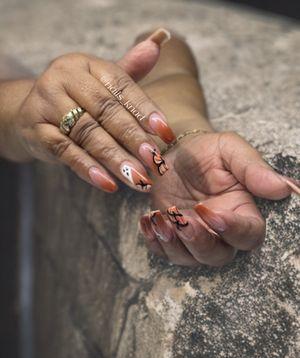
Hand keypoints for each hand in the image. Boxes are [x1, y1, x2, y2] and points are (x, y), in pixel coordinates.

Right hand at [14, 29, 173, 192]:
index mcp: (87, 64)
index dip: (145, 110)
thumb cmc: (77, 97)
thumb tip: (158, 42)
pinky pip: (65, 151)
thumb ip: (129, 70)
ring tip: (138, 178)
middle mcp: (64, 78)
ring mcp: (46, 103)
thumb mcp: (101, 82)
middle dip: (133, 138)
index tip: (166, 134)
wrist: (31, 111)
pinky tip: (108, 184)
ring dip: (115, 158)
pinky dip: (87, 168)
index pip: (121, 86)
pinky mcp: (35, 130)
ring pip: (87, 133)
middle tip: (154, 161)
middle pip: (106, 110)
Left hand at [140, 131, 298, 266]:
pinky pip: (163, 252)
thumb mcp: (229, 149)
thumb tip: (285, 188)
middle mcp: (220, 232)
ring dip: (171, 243)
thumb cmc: (207, 151)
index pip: (248, 235)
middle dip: (197, 241)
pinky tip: (147, 219)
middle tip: (177, 218)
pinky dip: (153, 241)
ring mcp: (194, 237)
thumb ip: (253, 168)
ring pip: (188, 259)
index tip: (208, 211)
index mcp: (241, 211)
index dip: (231, 229)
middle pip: (217, 255)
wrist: (175, 151)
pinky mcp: (171, 236)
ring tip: (157, 216)